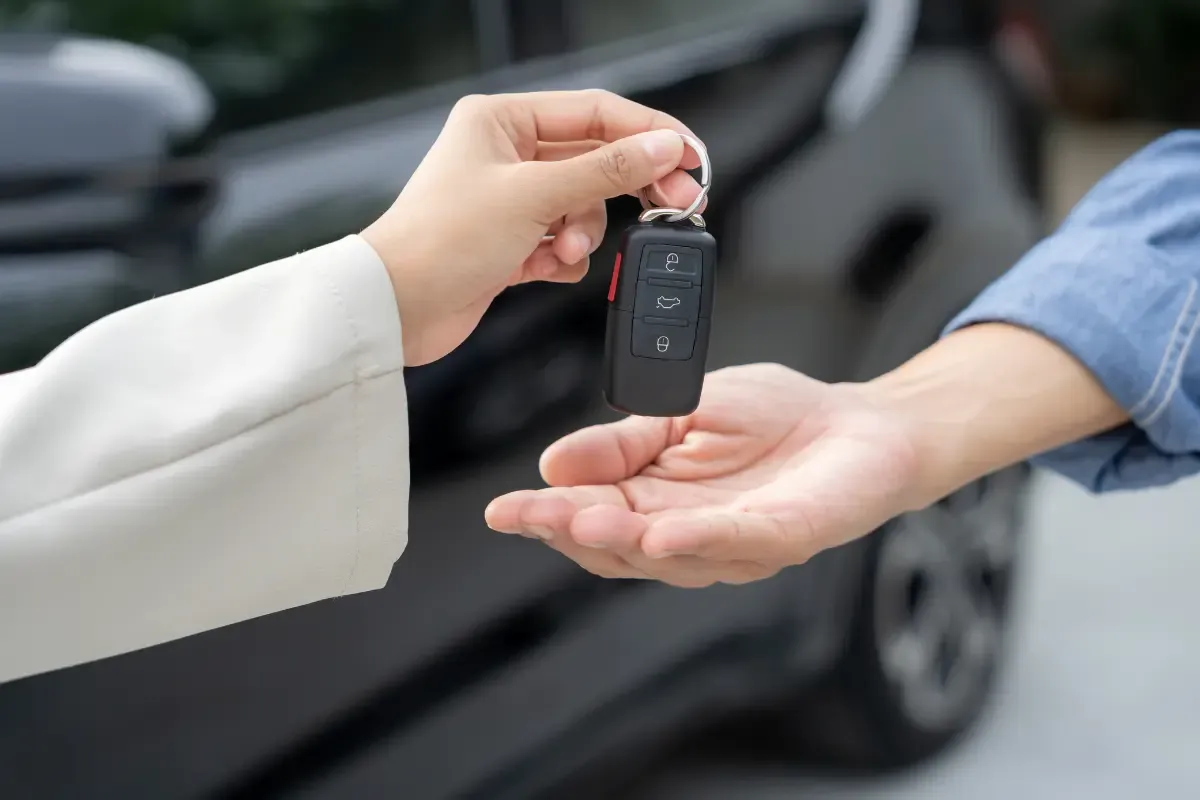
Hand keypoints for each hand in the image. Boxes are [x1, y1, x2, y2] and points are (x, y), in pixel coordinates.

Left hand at [361, 90, 705, 365]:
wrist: (397, 310)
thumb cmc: (439, 242)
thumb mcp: (534, 196)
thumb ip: (605, 171)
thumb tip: (662, 147)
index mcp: (501, 120)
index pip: (595, 113)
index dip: (648, 132)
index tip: (690, 156)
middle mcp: (505, 155)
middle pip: (595, 161)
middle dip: (628, 188)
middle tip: (676, 203)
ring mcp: (508, 201)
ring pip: (582, 207)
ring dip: (581, 234)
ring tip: (561, 252)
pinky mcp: (509, 244)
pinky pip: (562, 243)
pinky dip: (562, 258)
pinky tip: (543, 267)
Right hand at [484, 363, 924, 587]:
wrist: (861, 422)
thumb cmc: (777, 419)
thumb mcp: (681, 412)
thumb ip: (623, 441)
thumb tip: (553, 460)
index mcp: (659, 501)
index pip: (592, 517)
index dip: (546, 515)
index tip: (503, 509)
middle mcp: (690, 533)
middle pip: (618, 546)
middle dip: (567, 531)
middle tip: (525, 516)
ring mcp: (737, 543)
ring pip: (668, 553)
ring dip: (621, 539)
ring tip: (577, 520)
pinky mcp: (786, 536)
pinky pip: (737, 542)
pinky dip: (697, 539)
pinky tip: (660, 531)